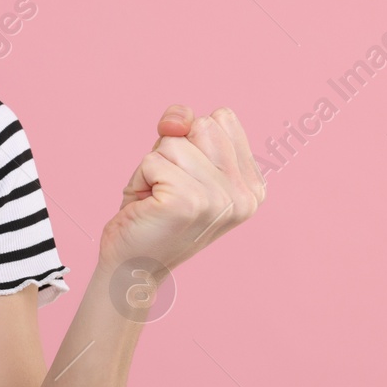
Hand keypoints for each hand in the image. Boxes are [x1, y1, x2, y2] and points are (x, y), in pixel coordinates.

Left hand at [99, 104, 265, 277]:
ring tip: (157, 199)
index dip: (191, 136)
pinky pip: (152, 159)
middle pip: (202, 125)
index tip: (184, 175)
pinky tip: (148, 206)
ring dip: (154, 166)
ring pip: (174, 142)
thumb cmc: (153, 211)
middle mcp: (245, 195)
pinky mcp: (188, 203)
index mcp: (253, 185)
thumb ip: (184, 125)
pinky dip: (140, 178)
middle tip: (166, 188)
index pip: (222, 119)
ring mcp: (220, 200)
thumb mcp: (176, 157)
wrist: (133, 266)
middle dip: (172, 150)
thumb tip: (175, 122)